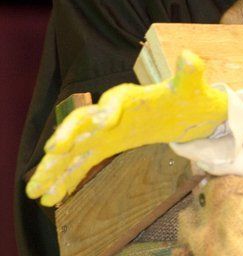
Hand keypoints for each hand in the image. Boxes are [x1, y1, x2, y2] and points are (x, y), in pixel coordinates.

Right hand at [26, 51, 227, 205]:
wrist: (191, 111)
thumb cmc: (192, 97)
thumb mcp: (194, 88)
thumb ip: (191, 73)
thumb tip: (188, 57)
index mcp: (133, 96)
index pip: (114, 99)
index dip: (105, 110)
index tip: (103, 125)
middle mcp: (113, 111)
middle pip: (83, 122)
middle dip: (65, 137)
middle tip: (51, 154)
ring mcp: (107, 130)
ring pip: (75, 147)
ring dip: (55, 167)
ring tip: (34, 191)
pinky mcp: (108, 144)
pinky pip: (83, 162)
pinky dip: (67, 178)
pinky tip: (50, 198)